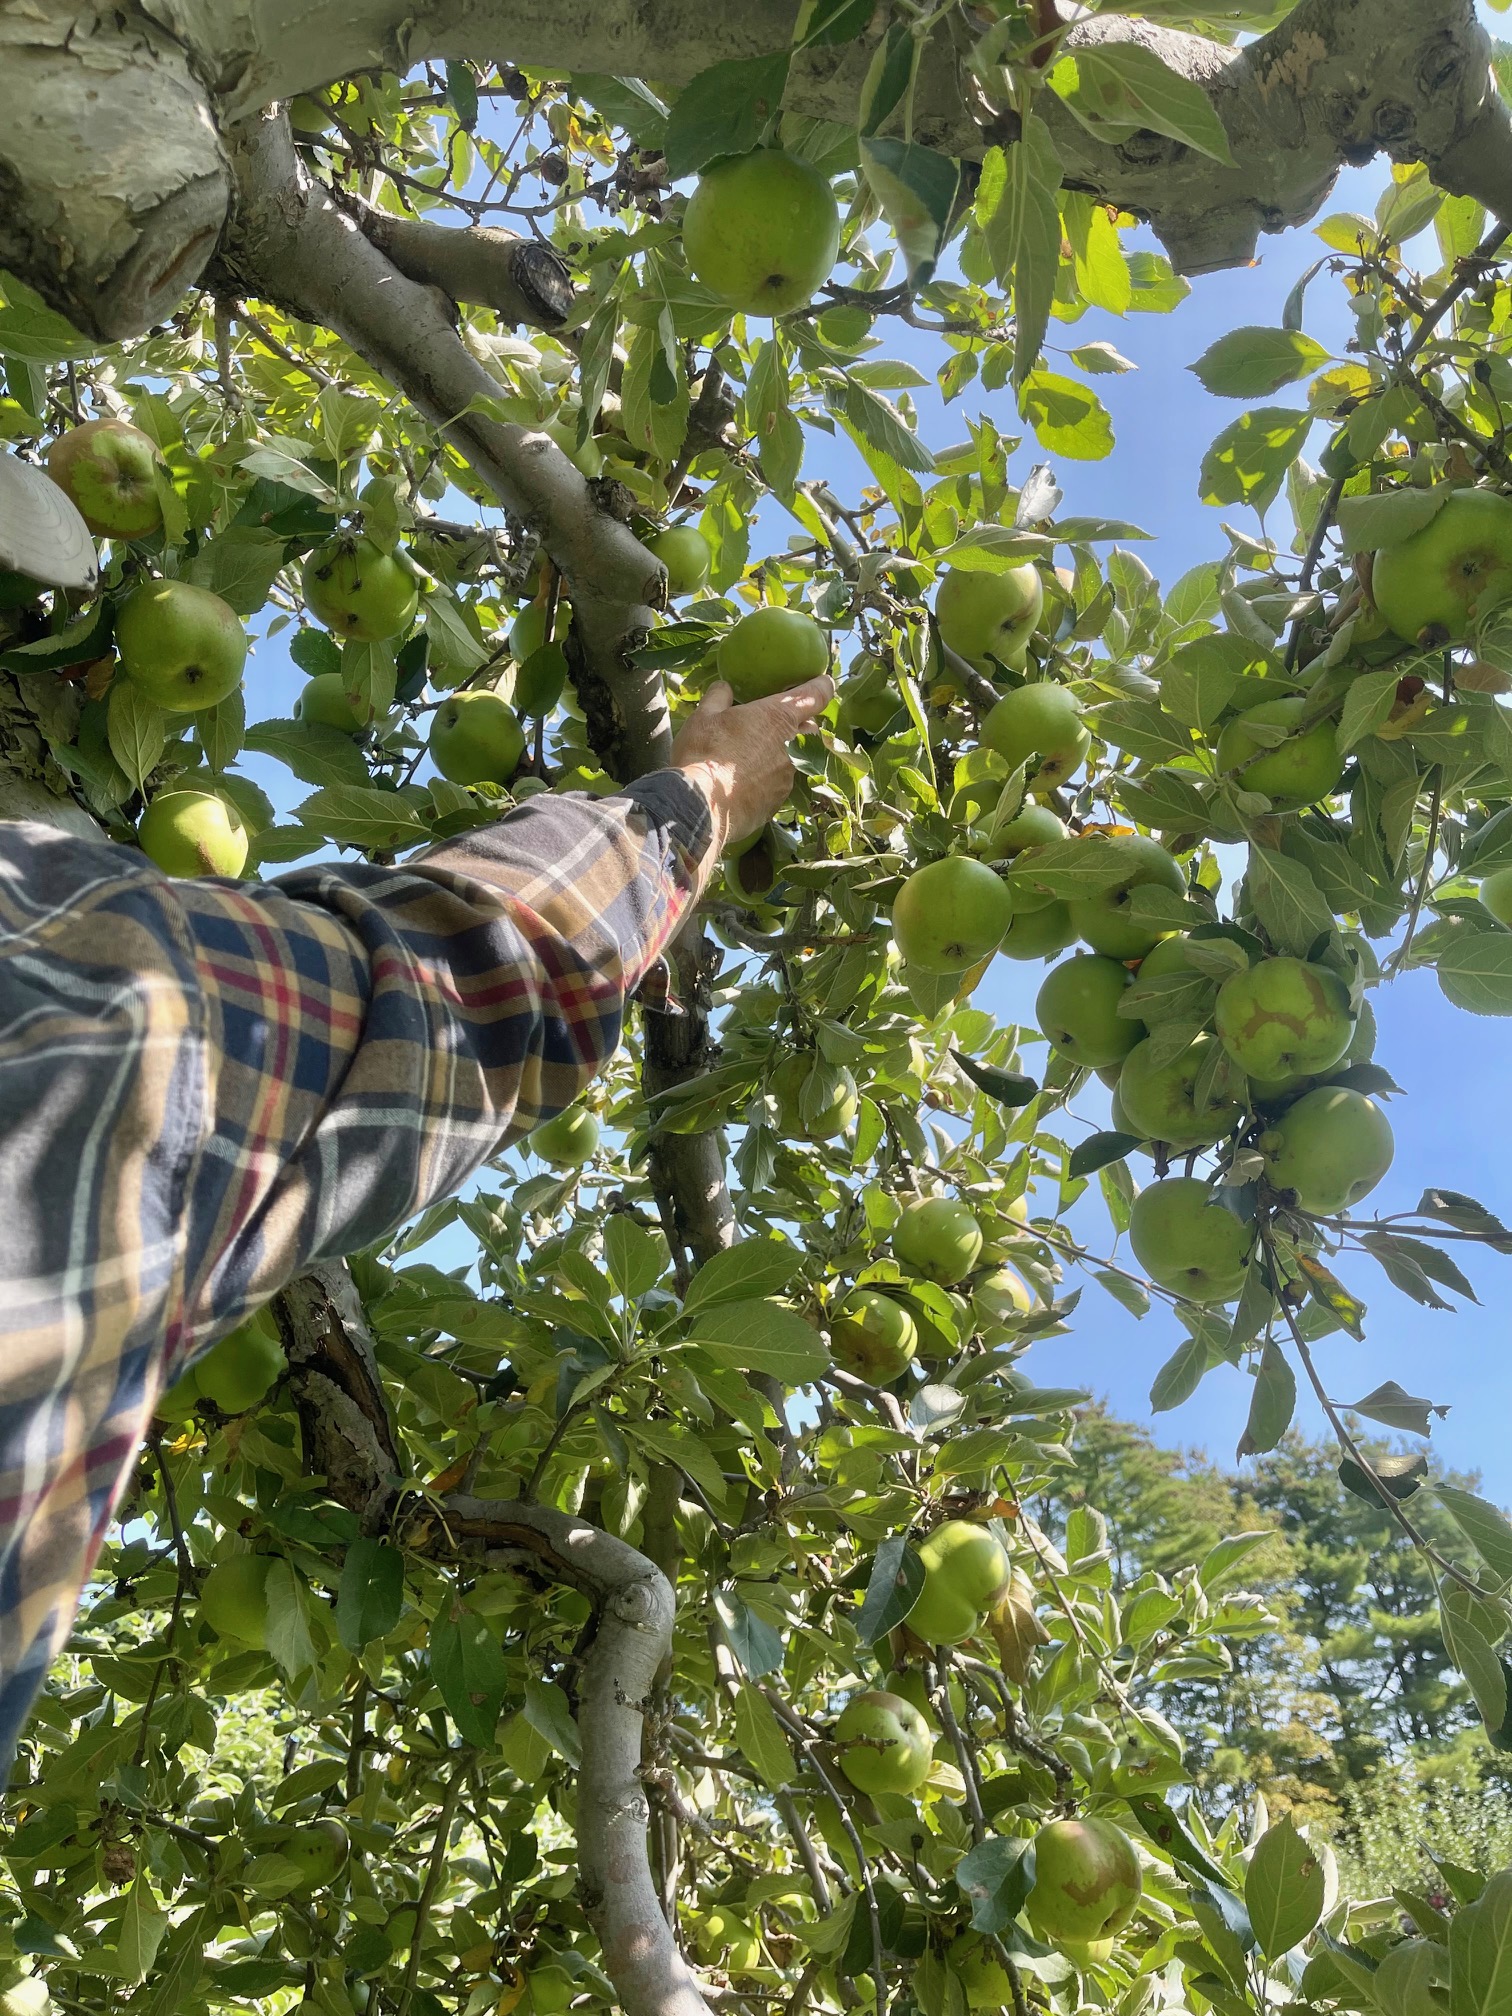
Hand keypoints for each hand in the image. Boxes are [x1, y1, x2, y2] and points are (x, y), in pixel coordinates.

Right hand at [670, 676, 832, 848]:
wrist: (702, 805)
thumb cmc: (704, 753)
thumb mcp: (704, 716)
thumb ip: (719, 697)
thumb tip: (724, 688)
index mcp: (779, 716)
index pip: (817, 695)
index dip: (822, 686)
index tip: (823, 682)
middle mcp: (792, 745)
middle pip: (812, 728)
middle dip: (802, 723)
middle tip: (779, 721)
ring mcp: (789, 775)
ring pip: (796, 758)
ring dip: (783, 752)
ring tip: (757, 754)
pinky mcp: (779, 799)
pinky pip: (782, 783)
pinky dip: (771, 778)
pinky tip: (749, 780)